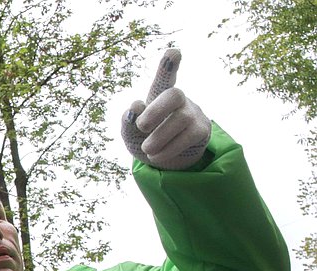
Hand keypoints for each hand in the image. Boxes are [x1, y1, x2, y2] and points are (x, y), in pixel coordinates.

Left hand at [121, 48, 210, 169]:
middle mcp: (177, 101)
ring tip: (147, 149)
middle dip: (156, 110)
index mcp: (157, 97)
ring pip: (180, 119)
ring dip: (159, 137)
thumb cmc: (145, 139)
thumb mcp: (130, 134)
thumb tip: (135, 107)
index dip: (167, 67)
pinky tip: (156, 156)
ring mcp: (192, 113)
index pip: (163, 79)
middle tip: (141, 126)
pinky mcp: (202, 130)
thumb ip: (127, 123)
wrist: (164, 159)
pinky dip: (168, 149)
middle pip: (174, 95)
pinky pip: (188, 137)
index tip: (173, 52)